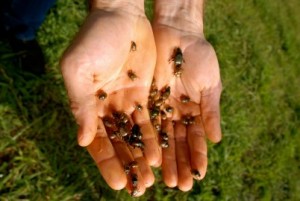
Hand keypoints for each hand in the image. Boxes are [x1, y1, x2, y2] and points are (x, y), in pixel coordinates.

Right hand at [60, 1, 160, 195]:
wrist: (121, 16)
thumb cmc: (94, 38)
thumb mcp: (79, 70)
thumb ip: (80, 105)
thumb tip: (83, 141)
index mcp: (88, 105)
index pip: (97, 141)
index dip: (107, 163)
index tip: (118, 182)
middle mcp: (107, 108)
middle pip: (118, 144)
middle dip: (127, 166)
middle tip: (138, 188)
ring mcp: (126, 102)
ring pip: (135, 136)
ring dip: (142, 156)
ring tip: (152, 178)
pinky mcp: (145, 94)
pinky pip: (150, 120)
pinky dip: (154, 137)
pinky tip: (160, 155)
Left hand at [152, 0, 221, 190]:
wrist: (177, 33)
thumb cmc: (199, 56)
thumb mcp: (209, 84)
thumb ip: (211, 111)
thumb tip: (217, 140)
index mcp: (194, 110)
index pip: (195, 139)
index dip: (197, 157)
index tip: (198, 176)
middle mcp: (175, 113)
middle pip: (177, 143)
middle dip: (178, 164)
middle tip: (178, 186)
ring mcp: (159, 107)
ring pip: (160, 137)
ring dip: (162, 158)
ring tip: (163, 180)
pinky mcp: (144, 99)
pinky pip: (143, 122)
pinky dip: (146, 139)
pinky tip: (148, 157)